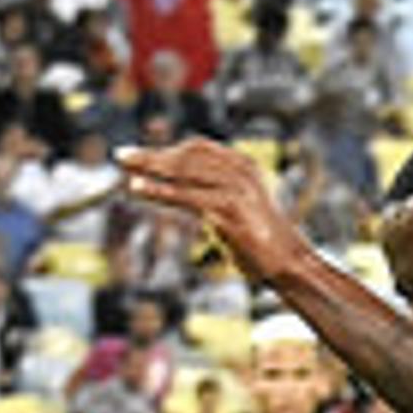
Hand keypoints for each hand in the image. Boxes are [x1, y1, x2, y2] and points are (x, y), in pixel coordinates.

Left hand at [117, 139, 296, 279]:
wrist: (290, 264)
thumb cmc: (262, 243)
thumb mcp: (240, 209)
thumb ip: (214, 193)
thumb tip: (180, 191)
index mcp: (243, 165)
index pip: (198, 148)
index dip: (167, 150)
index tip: (140, 154)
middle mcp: (240, 172)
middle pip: (186, 156)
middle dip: (151, 155)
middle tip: (121, 156)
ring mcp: (236, 190)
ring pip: (184, 171)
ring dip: (150, 168)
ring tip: (125, 168)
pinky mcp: (228, 211)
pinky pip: (186, 196)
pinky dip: (159, 190)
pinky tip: (137, 188)